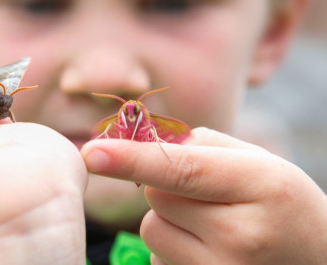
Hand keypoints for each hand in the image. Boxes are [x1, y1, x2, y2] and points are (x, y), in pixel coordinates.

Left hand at [81, 128, 326, 263]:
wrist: (314, 259)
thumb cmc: (279, 202)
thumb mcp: (256, 162)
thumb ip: (199, 145)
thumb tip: (141, 143)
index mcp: (260, 186)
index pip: (182, 169)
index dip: (132, 159)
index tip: (92, 152)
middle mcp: (243, 236)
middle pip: (156, 198)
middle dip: (165, 189)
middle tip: (205, 195)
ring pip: (151, 230)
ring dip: (168, 221)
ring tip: (212, 227)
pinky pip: (158, 259)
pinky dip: (173, 250)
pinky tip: (210, 252)